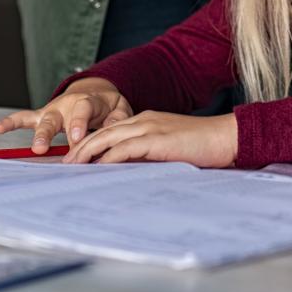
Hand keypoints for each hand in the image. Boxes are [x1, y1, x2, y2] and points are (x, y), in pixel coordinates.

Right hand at [0, 79, 131, 152]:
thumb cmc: (108, 105)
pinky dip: (10, 122)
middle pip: (56, 118)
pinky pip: (24, 118)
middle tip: (43, 148)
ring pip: (41, 121)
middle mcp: (66, 105)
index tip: (77, 138)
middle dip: (49, 133)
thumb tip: (114, 127)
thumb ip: (118, 116)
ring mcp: (52, 111)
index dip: (78, 123)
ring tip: (32, 147)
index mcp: (87, 101)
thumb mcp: (120, 107)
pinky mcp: (42, 117)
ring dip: (37, 134)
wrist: (96, 94)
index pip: (82, 111)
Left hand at [63, 110, 238, 167]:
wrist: (226, 137)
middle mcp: (144, 120)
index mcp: (147, 121)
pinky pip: (126, 148)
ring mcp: (150, 127)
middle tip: (65, 162)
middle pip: (103, 132)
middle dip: (81, 147)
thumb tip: (129, 172)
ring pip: (108, 137)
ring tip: (72, 166)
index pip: (111, 131)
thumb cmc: (203, 146)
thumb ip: (150, 155)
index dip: (91, 143)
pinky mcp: (157, 139)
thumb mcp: (170, 149)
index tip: (77, 158)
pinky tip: (98, 167)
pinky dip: (109, 157)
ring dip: (88, 152)